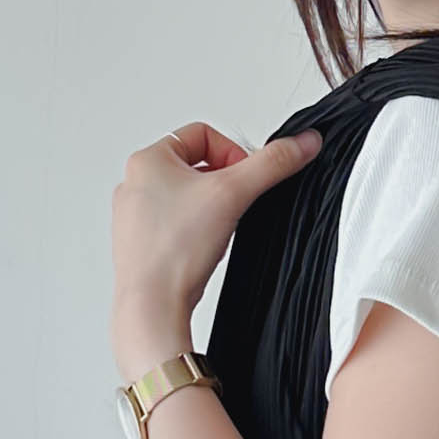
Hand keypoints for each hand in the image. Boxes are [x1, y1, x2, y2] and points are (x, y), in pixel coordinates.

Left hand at [110, 118, 321, 379]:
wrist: (152, 305)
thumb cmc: (175, 249)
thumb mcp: (234, 193)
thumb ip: (273, 163)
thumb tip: (303, 143)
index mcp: (147, 159)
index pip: (202, 134)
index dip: (233, 151)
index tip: (245, 178)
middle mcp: (134, 183)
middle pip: (195, 163)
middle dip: (222, 181)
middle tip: (234, 203)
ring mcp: (135, 215)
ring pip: (186, 194)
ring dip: (210, 206)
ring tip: (217, 228)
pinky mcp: (141, 242)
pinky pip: (176, 223)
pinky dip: (195, 230)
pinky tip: (203, 247)